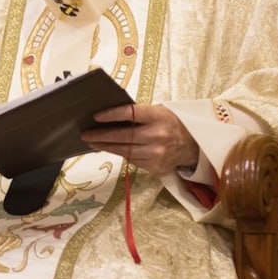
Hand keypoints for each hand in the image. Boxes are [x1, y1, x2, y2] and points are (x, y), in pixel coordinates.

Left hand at [80, 103, 198, 173]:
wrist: (192, 145)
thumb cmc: (170, 123)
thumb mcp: (159, 111)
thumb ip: (138, 113)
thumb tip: (109, 115)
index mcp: (158, 116)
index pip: (131, 114)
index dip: (112, 115)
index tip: (96, 116)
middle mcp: (158, 135)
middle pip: (124, 136)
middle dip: (102, 135)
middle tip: (86, 134)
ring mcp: (156, 153)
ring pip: (125, 151)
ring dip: (106, 147)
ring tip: (92, 143)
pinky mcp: (154, 166)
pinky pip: (131, 160)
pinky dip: (119, 154)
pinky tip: (108, 149)